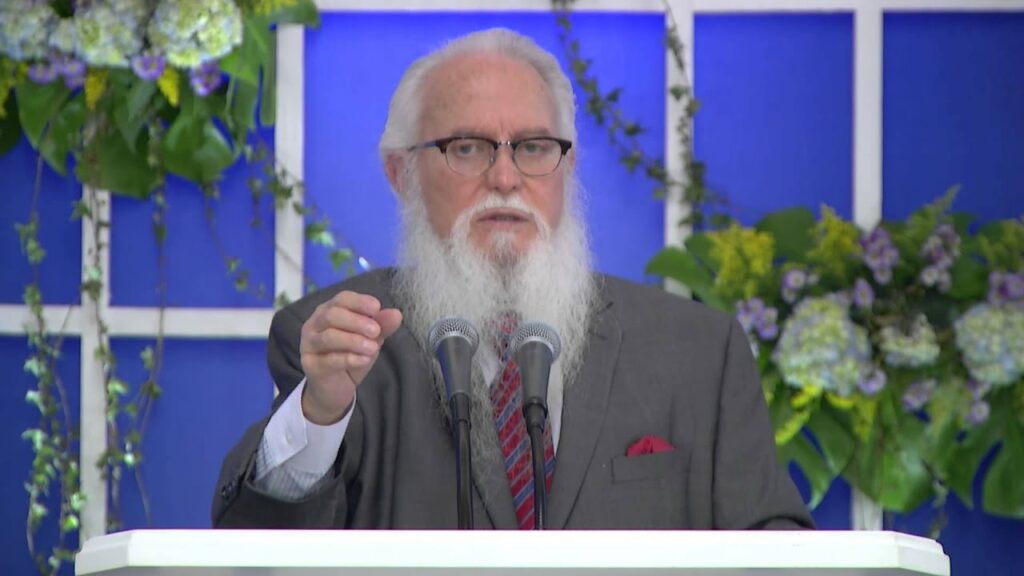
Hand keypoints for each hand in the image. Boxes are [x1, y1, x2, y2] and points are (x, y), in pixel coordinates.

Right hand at [299, 291, 402, 424]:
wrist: (334, 389)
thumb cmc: (351, 357)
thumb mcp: (370, 340)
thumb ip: (381, 326)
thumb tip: (396, 314)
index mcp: (328, 311)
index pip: (341, 299)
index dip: (359, 301)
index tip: (376, 308)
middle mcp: (314, 325)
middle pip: (332, 315)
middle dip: (357, 321)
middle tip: (376, 332)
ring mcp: (309, 345)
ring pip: (328, 337)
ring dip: (353, 340)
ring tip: (373, 348)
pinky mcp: (310, 365)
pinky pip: (328, 359)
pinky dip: (349, 358)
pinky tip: (364, 360)